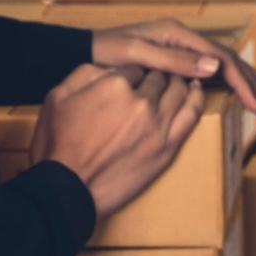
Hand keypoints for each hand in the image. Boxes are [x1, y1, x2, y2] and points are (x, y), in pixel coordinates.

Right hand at [30, 65, 205, 217]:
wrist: (66, 188)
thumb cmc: (58, 145)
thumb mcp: (57, 96)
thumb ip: (86, 73)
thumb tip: (110, 67)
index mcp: (114, 84)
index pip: (133, 67)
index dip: (131, 73)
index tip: (130, 80)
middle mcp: (141, 100)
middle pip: (157, 77)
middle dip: (154, 76)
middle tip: (152, 80)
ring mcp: (158, 125)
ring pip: (178, 91)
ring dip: (177, 82)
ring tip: (177, 80)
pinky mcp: (168, 147)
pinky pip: (192, 114)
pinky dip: (197, 97)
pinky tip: (196, 89)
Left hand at [93, 19, 255, 117]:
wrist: (81, 53)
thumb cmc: (105, 54)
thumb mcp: (138, 56)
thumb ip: (175, 61)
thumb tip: (214, 65)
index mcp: (178, 35)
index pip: (221, 58)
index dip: (242, 82)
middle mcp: (182, 38)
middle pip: (226, 59)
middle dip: (249, 84)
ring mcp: (179, 48)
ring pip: (221, 64)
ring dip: (243, 81)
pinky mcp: (173, 59)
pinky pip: (208, 69)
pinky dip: (226, 81)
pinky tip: (235, 90)